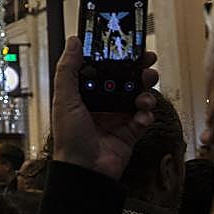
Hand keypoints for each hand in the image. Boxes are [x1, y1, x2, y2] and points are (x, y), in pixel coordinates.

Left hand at [51, 36, 158, 179]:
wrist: (85, 171)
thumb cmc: (69, 138)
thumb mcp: (65, 99)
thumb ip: (68, 70)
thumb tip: (73, 42)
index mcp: (83, 93)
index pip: (101, 69)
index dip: (114, 57)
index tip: (126, 46)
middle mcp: (100, 103)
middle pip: (123, 80)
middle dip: (137, 71)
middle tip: (148, 64)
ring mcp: (116, 117)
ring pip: (136, 97)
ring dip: (145, 92)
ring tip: (145, 94)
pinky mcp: (129, 132)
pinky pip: (143, 118)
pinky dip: (145, 115)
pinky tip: (141, 116)